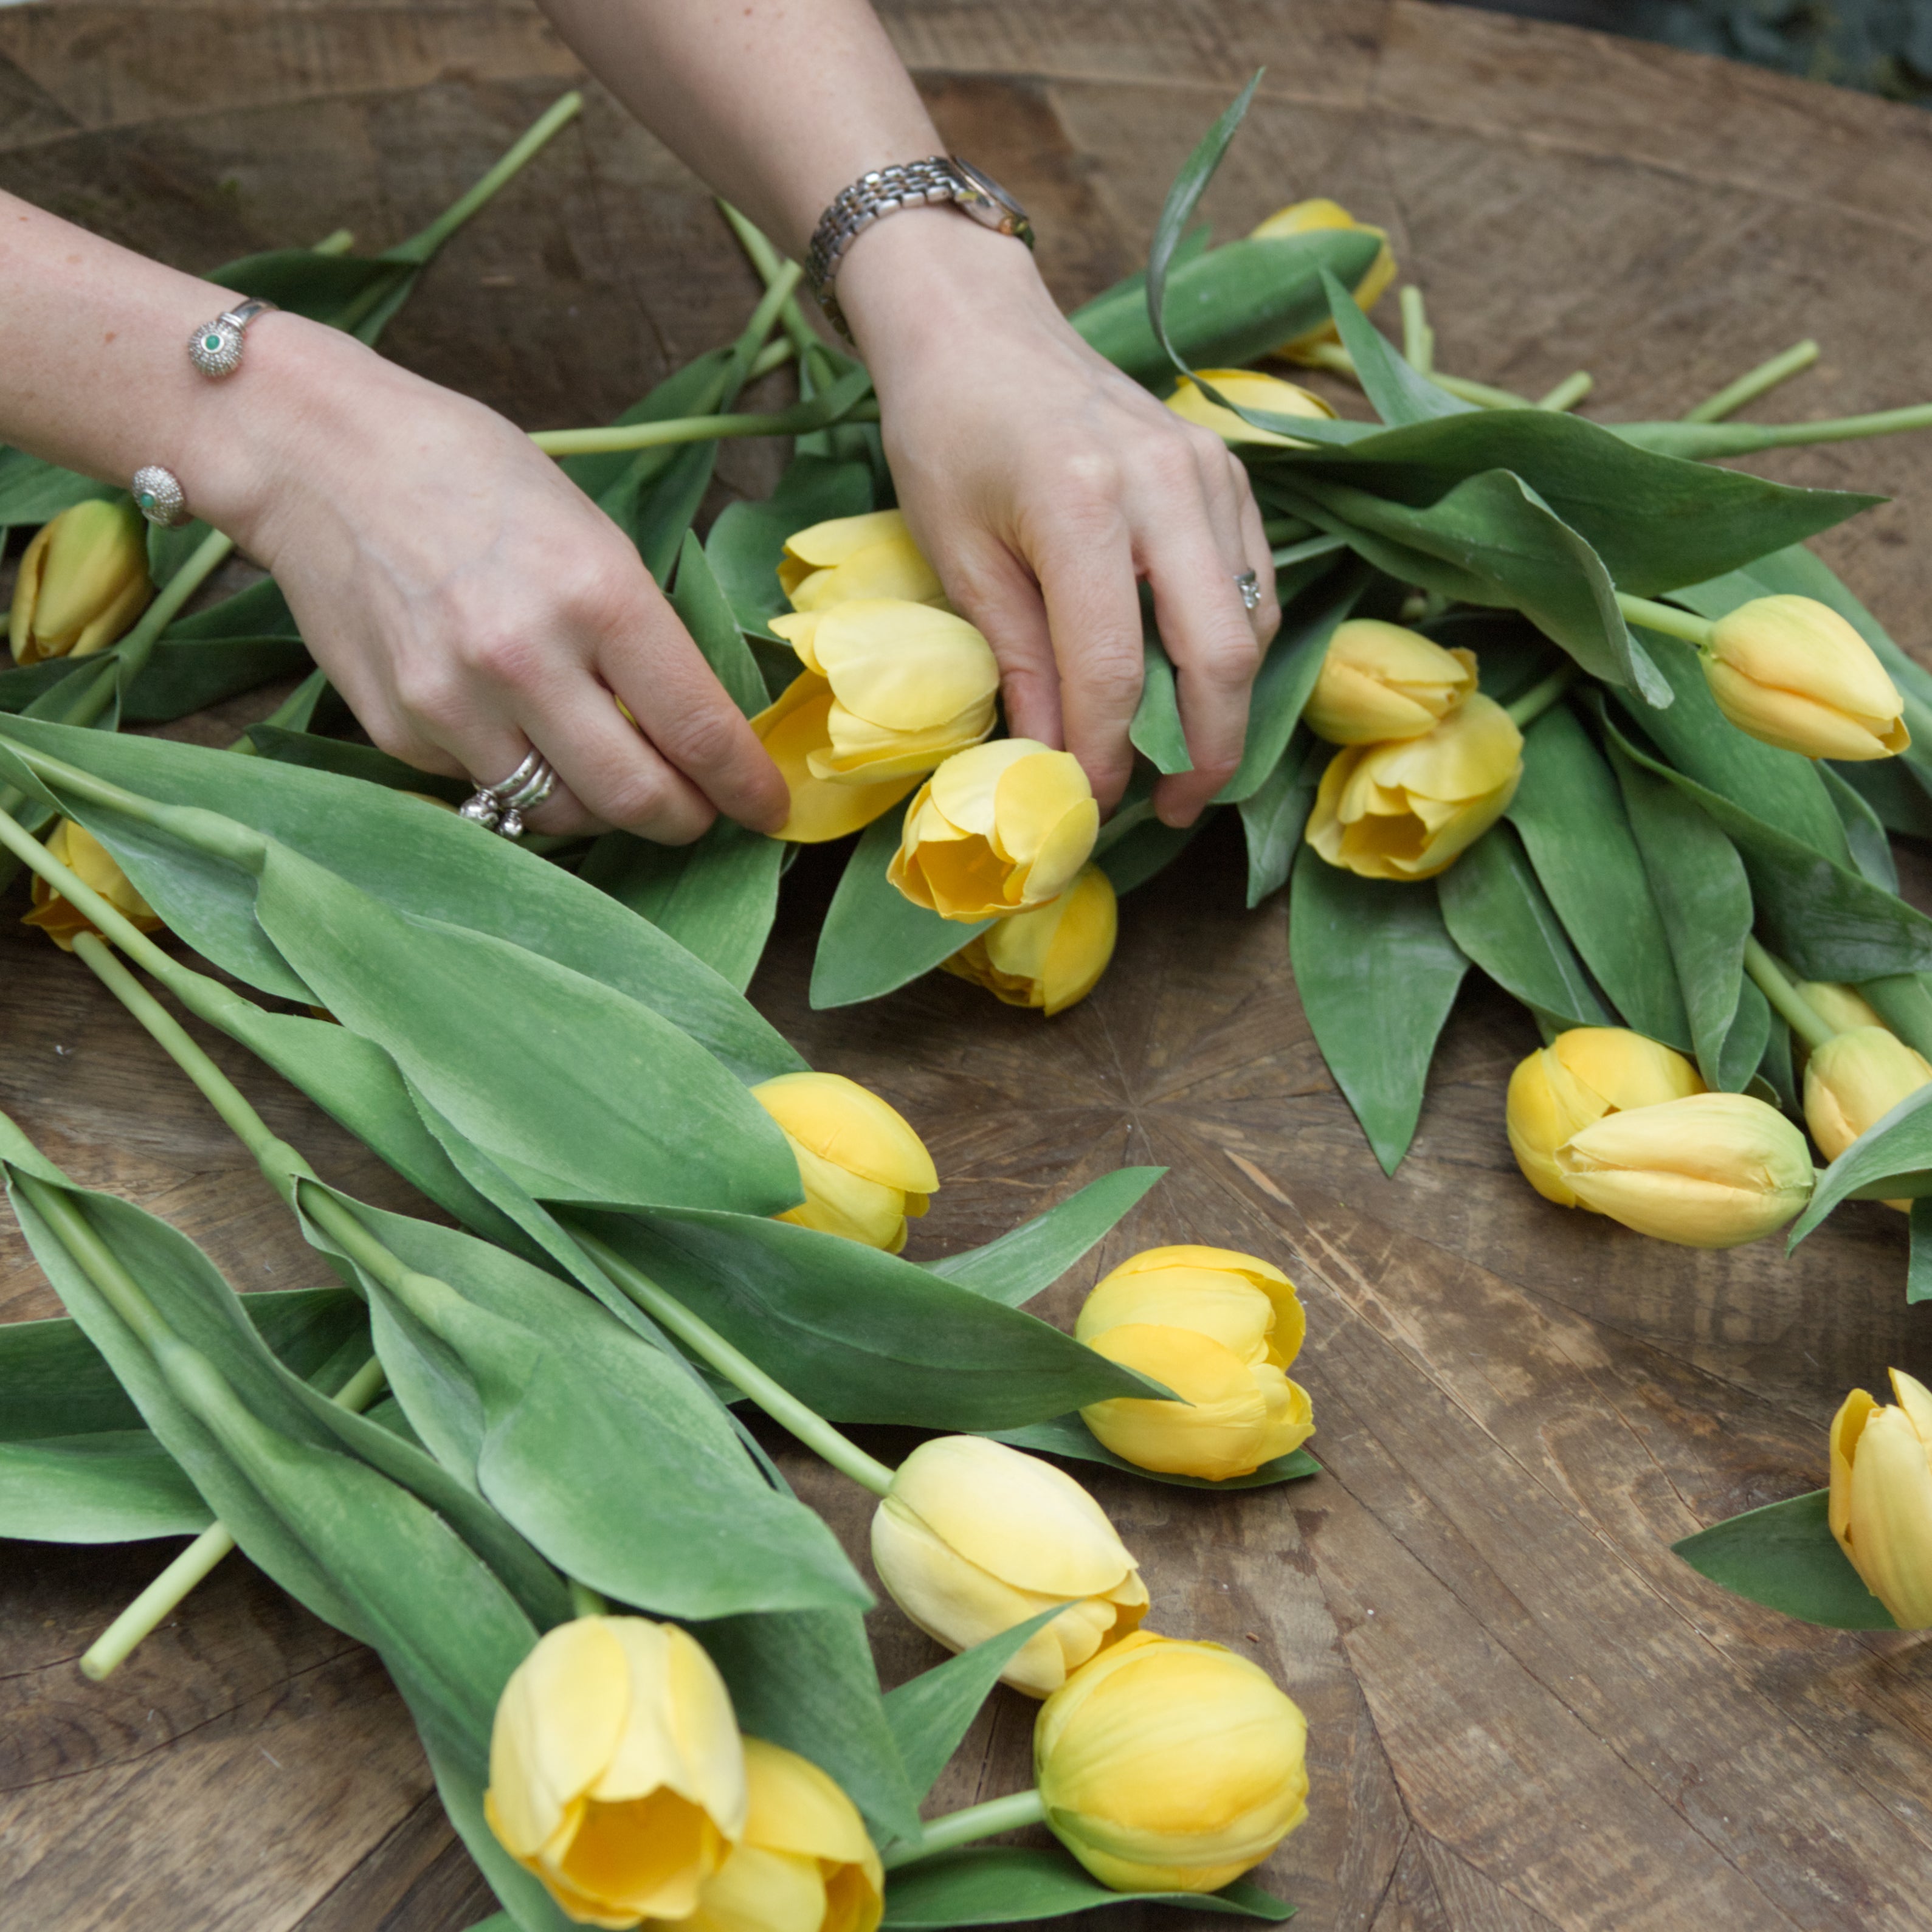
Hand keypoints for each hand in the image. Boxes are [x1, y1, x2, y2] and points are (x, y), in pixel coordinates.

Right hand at [188, 314, 787, 841]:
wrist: (318, 454)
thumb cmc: (471, 475)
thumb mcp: (590, 534)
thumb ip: (640, 635)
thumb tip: (694, 728)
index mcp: (594, 595)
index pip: (697, 730)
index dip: (745, 786)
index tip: (768, 809)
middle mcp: (522, 661)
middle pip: (633, 798)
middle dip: (683, 820)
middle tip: (698, 813)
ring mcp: (451, 704)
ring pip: (559, 813)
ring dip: (602, 808)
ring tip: (611, 771)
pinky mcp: (398, 730)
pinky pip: (483, 786)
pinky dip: (517, 772)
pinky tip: (510, 722)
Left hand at [840, 213, 1279, 825]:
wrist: (978, 325)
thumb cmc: (947, 433)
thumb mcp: (959, 554)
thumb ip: (1018, 658)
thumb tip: (1053, 757)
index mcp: (1083, 505)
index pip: (1117, 667)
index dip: (1110, 752)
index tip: (1091, 802)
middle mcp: (1166, 485)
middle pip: (1220, 653)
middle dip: (1204, 750)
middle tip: (1170, 808)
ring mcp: (1211, 472)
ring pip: (1252, 622)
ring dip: (1226, 706)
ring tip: (1183, 761)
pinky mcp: (1228, 470)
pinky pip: (1255, 581)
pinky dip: (1234, 645)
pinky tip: (1196, 684)